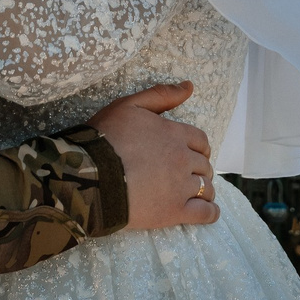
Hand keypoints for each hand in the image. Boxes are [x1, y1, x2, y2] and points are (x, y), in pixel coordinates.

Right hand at [91, 82, 218, 231]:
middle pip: (204, 165)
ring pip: (206, 188)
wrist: (89, 175)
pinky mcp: (174, 211)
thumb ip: (161, 95)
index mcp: (174, 134)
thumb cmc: (105, 138)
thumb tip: (189, 86)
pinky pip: (204, 213)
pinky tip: (209, 212)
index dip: (199, 147)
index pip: (200, 141)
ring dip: (205, 189)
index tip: (193, 154)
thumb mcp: (129, 106)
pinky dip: (210, 213)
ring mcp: (180, 187)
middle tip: (189, 174)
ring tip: (197, 193)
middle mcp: (182, 159)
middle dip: (200, 168)